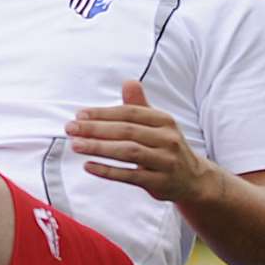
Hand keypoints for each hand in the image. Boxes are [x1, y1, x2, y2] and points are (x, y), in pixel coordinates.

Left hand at [68, 80, 222, 205]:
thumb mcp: (157, 124)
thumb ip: (139, 105)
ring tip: (75, 145)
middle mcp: (168, 139)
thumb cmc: (166, 146)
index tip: (79, 114)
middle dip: (95, 129)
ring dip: (99, 148)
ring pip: (129, 152)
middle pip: (127, 131)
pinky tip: (88, 166)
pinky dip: (108, 171)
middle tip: (70, 129)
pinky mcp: (160, 182)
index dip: (103, 113)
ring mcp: (165, 161)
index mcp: (164, 121)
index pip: (130, 113)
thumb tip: (128, 81)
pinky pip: (130, 176)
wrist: (193, 179)